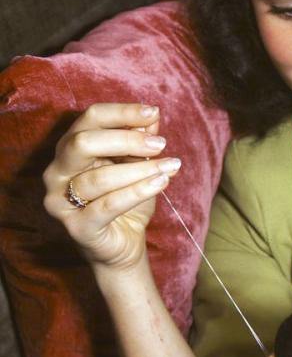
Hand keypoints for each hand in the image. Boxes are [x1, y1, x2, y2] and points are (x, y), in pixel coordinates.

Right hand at [42, 102, 181, 271]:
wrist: (125, 244)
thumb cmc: (127, 200)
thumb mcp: (138, 165)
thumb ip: (141, 142)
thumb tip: (152, 117)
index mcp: (69, 149)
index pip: (89, 119)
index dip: (122, 112)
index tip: (154, 113)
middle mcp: (56, 171)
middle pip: (83, 143)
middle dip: (127, 140)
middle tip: (161, 144)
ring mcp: (60, 200)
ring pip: (99, 178)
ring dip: (139, 170)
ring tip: (168, 167)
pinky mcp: (76, 227)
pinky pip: (108, 206)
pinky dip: (137, 192)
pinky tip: (161, 183)